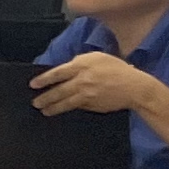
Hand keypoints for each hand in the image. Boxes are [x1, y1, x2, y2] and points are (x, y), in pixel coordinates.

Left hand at [29, 50, 161, 120]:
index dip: (44, 79)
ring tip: (44, 111)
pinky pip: (78, 107)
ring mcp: (87, 95)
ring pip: (66, 102)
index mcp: (82, 65)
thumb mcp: (98, 58)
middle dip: (45, 97)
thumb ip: (80, 62)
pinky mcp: (93, 106)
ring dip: (53, 107)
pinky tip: (62, 110)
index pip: (57, 73)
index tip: (33, 84)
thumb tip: (66, 70)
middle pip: (59, 90)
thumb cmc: (117, 69)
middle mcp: (82, 81)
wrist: (135, 87)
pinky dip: (69, 109)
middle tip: (35, 102)